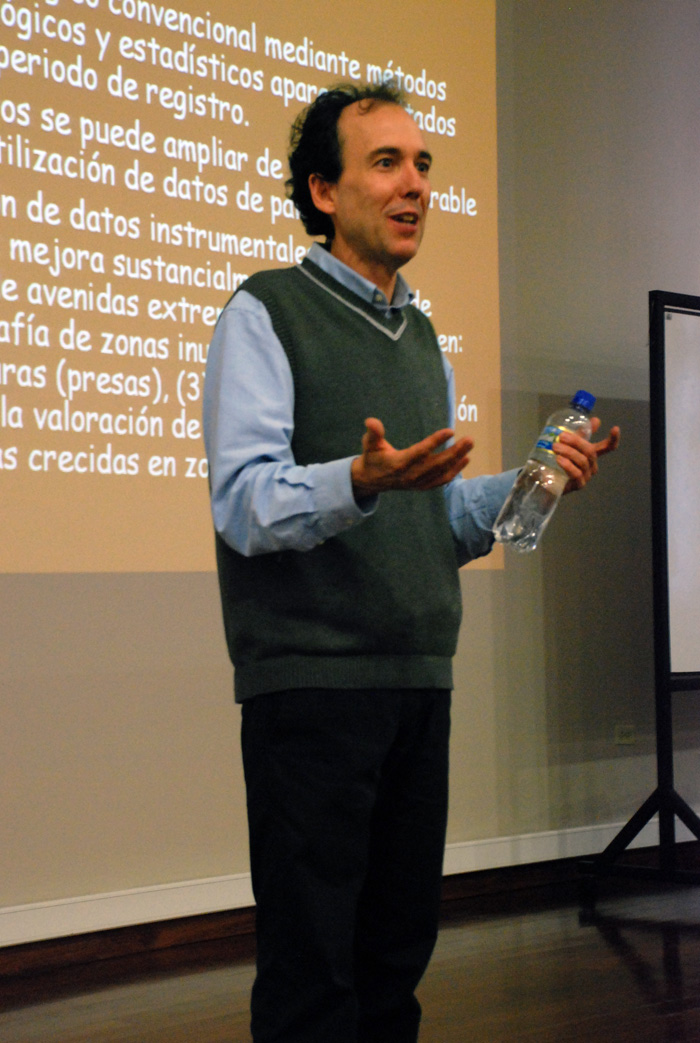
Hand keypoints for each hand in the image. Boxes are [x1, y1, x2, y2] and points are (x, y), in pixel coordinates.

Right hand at [351, 417, 472, 497]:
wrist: (371, 481)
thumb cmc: (372, 457)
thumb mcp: (369, 444)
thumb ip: (373, 433)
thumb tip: (370, 421)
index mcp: (398, 463)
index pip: (421, 452)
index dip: (435, 441)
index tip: (450, 431)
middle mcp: (410, 475)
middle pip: (436, 463)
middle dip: (454, 451)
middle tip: (469, 439)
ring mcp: (418, 482)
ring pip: (441, 471)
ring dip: (457, 459)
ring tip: (469, 445)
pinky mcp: (422, 486)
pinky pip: (441, 480)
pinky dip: (454, 472)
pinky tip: (465, 460)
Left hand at [555, 418, 620, 492]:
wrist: (544, 480)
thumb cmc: (557, 461)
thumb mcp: (567, 444)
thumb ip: (580, 433)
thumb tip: (596, 420)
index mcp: (591, 454)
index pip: (607, 447)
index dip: (613, 439)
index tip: (615, 428)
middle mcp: (592, 465)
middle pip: (590, 451)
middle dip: (576, 442)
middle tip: (561, 436)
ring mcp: (586, 476)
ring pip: (582, 461)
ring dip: (568, 452)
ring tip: (554, 447)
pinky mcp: (578, 485)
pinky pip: (577, 474)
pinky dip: (568, 465)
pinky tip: (559, 459)